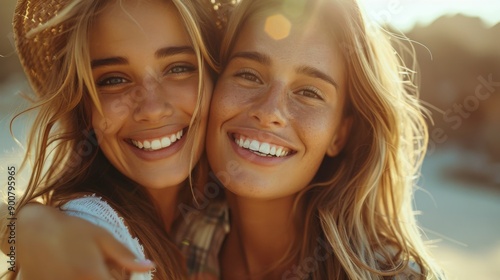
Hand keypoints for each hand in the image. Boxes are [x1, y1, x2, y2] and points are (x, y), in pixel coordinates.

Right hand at [15, 203, 153, 279]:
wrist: (33, 229)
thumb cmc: (71, 230)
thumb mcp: (102, 238)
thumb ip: (126, 256)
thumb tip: (150, 266)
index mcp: (93, 276)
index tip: (127, 276)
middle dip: (110, 279)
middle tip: (107, 270)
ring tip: (88, 268)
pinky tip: (77, 272)